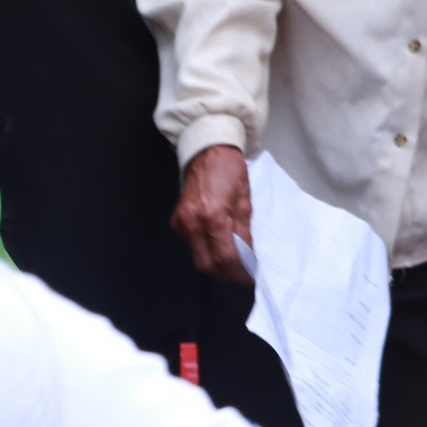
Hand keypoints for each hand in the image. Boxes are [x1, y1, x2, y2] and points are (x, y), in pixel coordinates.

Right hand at [172, 144, 253, 281]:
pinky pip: (192, 245)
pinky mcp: (176, 221)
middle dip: (227, 273)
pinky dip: (206, 249)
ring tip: (234, 258)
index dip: (239, 272)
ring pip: (199, 257)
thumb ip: (244, 231)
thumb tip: (248, 256)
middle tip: (243, 272)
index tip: (250, 276)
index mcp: (213, 215)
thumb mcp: (245, 200)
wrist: (207, 150)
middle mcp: (192, 222)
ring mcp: (181, 222)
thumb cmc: (230, 170)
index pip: (225, 257)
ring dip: (217, 262)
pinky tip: (218, 241)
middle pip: (207, 265)